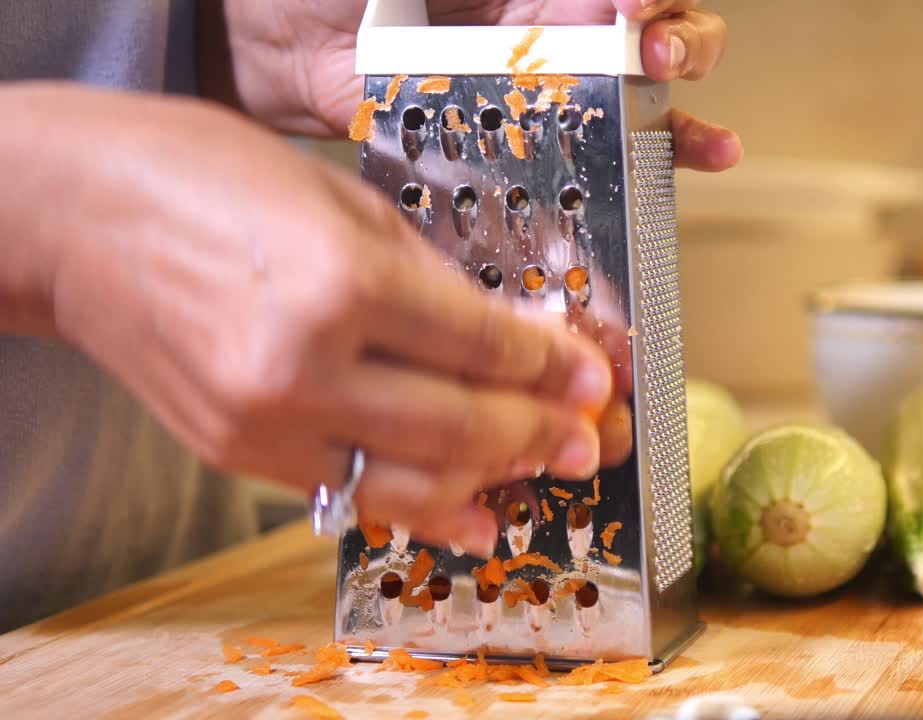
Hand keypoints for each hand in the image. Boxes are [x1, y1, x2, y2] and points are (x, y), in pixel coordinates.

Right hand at [24, 83, 611, 555]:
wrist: (76, 218)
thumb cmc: (202, 177)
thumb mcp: (341, 200)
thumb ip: (429, 278)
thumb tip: (509, 335)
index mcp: (341, 282)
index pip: (480, 344)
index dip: (550, 367)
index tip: (591, 376)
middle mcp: (304, 367)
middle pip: (459, 423)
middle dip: (539, 433)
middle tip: (589, 438)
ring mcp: (265, 424)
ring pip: (411, 480)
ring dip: (493, 480)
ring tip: (547, 473)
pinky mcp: (237, 456)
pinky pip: (350, 496)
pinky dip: (420, 508)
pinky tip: (472, 516)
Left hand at [202, 0, 740, 170]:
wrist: (258, 41)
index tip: (637, 10)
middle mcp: (544, 31)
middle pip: (651, 36)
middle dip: (679, 46)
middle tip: (659, 59)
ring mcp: (526, 95)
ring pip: (628, 106)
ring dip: (680, 122)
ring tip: (701, 140)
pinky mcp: (500, 151)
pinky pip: (569, 171)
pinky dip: (618, 185)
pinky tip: (663, 179)